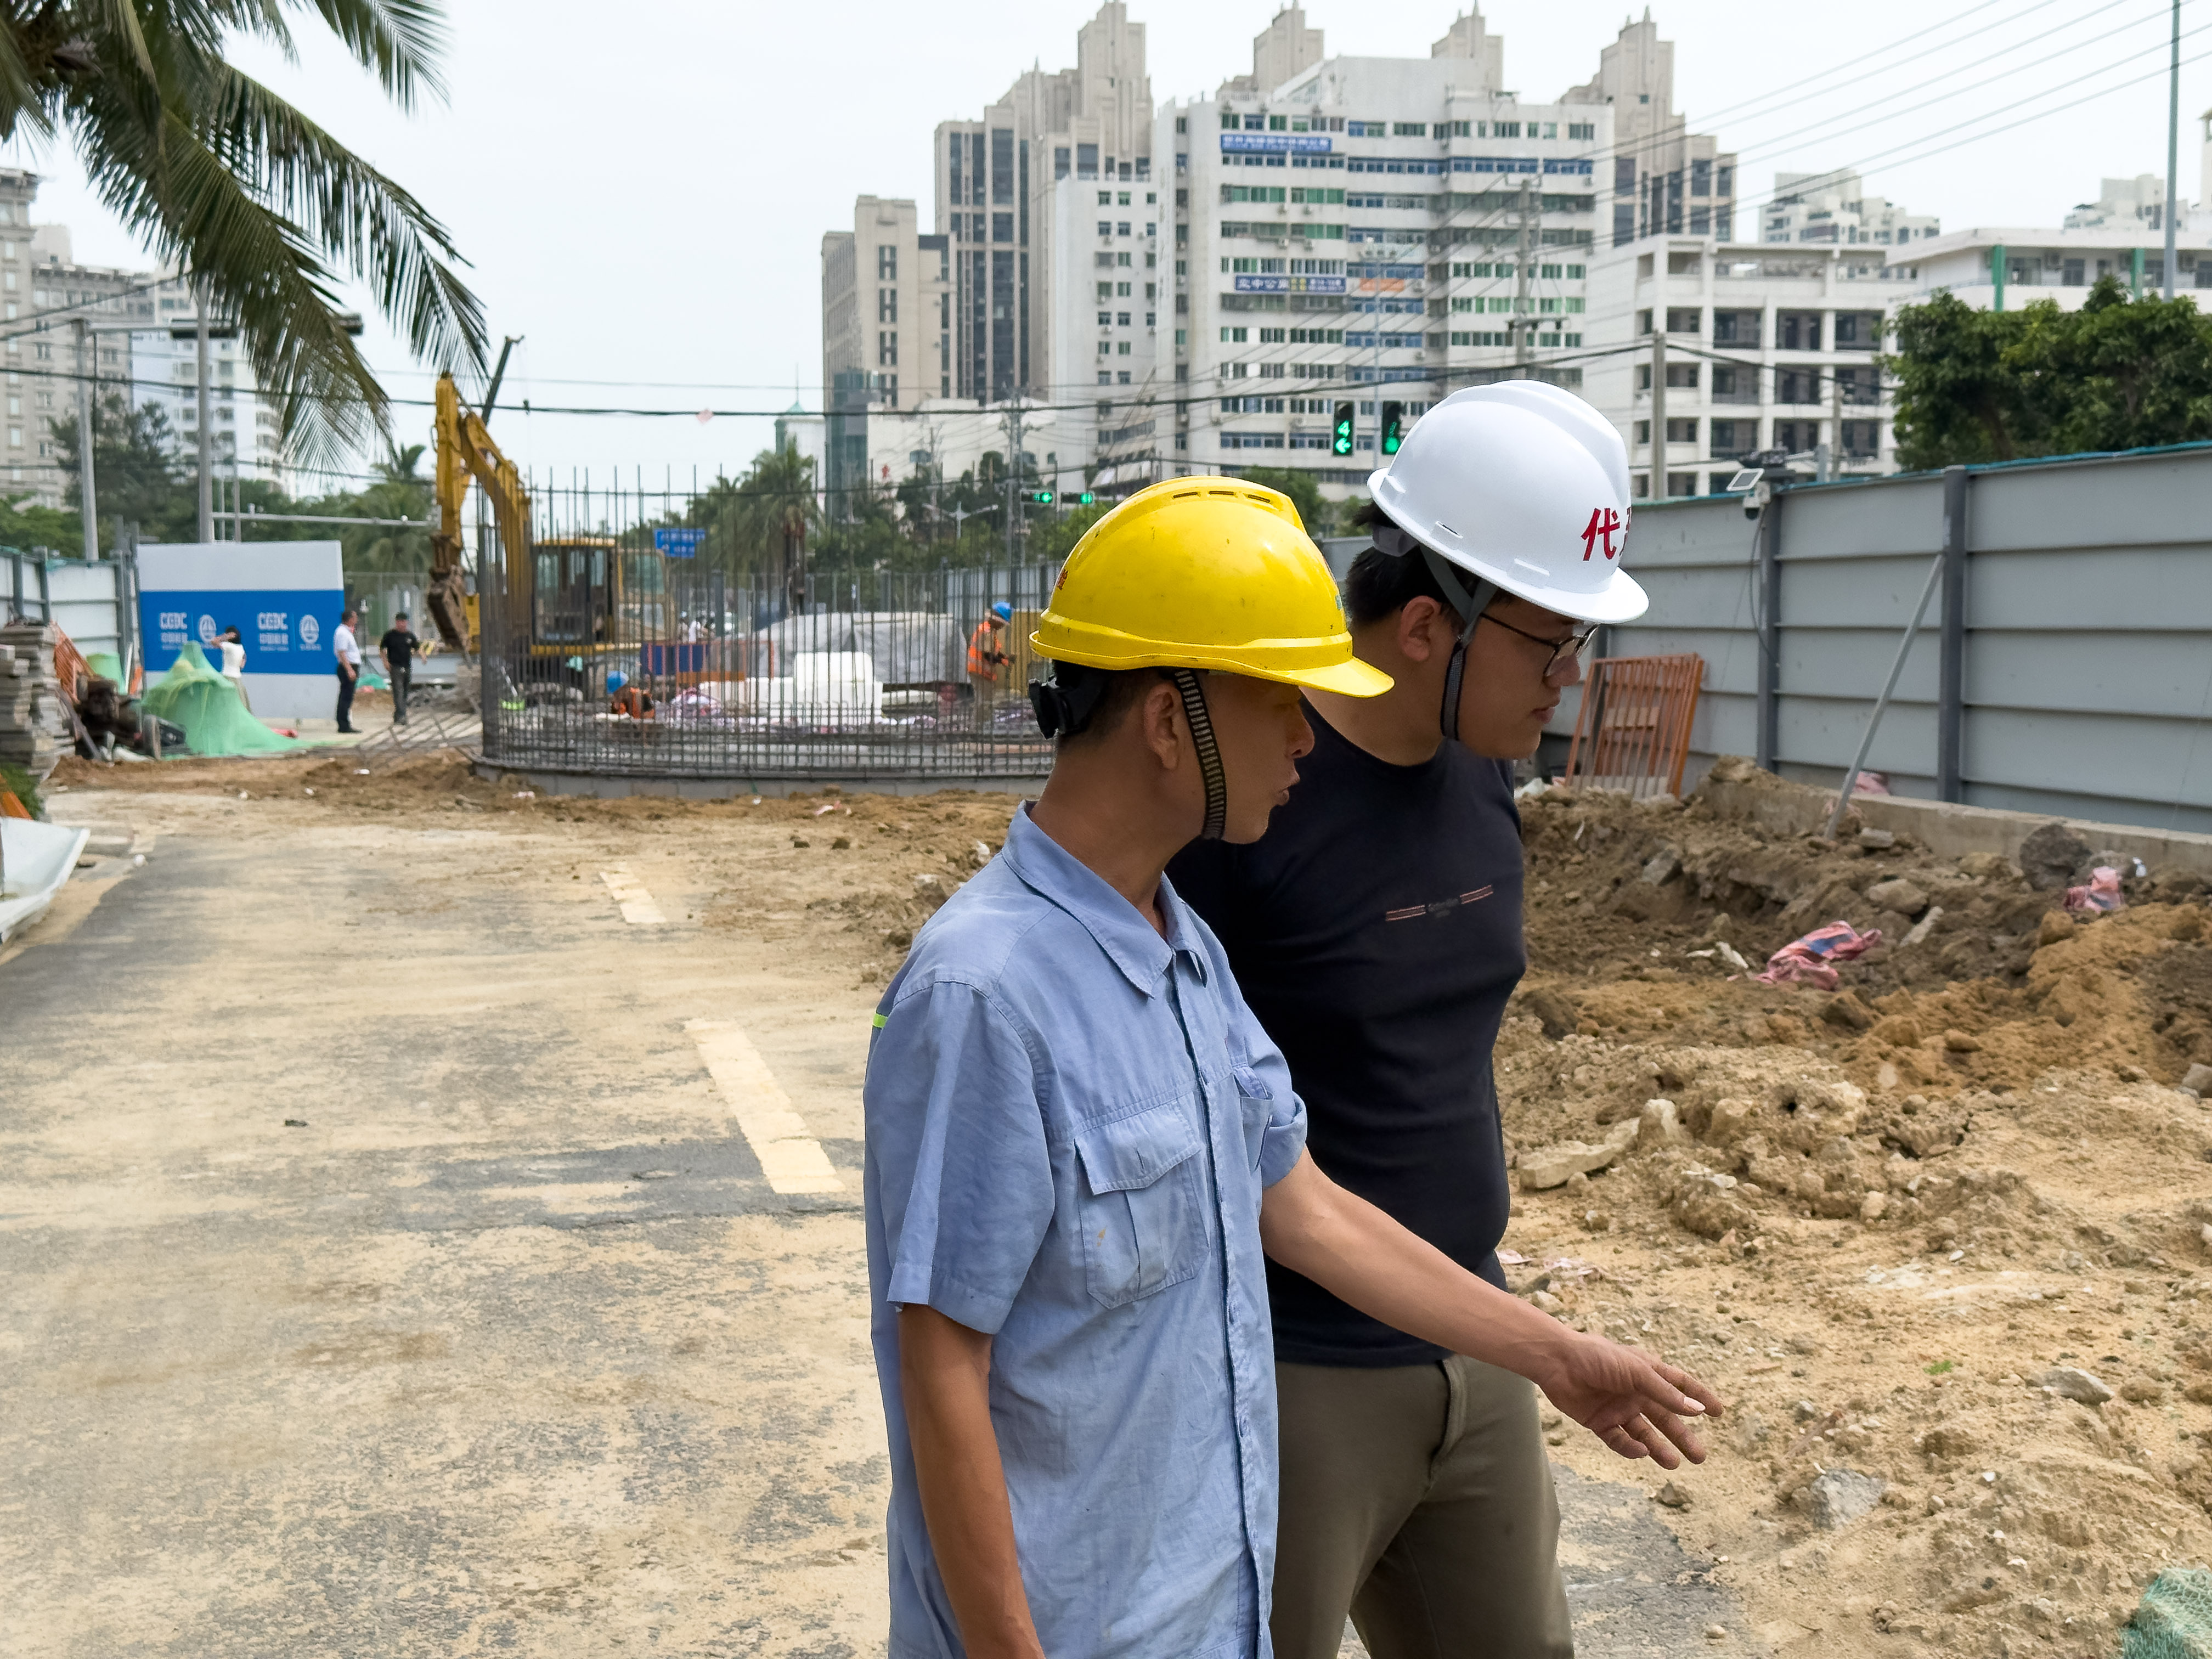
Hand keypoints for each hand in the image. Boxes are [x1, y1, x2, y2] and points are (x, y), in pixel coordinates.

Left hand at [1530, 1334, 1724, 1467]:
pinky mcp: (1598, 1421)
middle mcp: (1635, 1391)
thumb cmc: (1598, 1357)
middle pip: (1665, 1417)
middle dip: (1683, 1436)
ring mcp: (1617, 1407)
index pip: (1680, 1386)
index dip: (1699, 1398)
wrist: (1556, 1362)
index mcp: (1647, 1372)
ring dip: (1659, 1448)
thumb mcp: (1636, 1372)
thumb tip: (1697, 1410)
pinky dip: (1630, 1448)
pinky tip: (1641, 1452)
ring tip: (1675, 1463)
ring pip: (1644, 1433)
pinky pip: (1619, 1439)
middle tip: (1700, 1457)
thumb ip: (1665, 1393)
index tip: (1719, 1412)